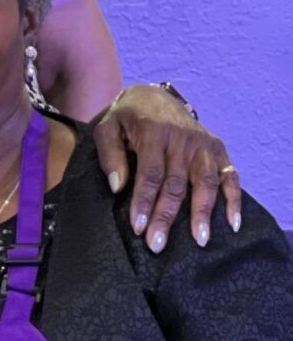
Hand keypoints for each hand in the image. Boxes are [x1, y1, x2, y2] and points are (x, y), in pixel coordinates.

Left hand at [94, 85, 240, 251]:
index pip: (150, 174)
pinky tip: (232, 223)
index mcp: (153, 133)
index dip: (145, 202)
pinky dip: (234, 199)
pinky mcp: (217, 148)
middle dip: (167, 216)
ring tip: (200, 240)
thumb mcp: (107, 127)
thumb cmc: (126, 117)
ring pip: (205, 183)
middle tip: (158, 244)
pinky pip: (230, 176)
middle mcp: (182, 139)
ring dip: (203, 213)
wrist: (152, 96)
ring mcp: (203, 144)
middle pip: (176, 184)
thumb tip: (117, 187)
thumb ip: (110, 155)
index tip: (139, 227)